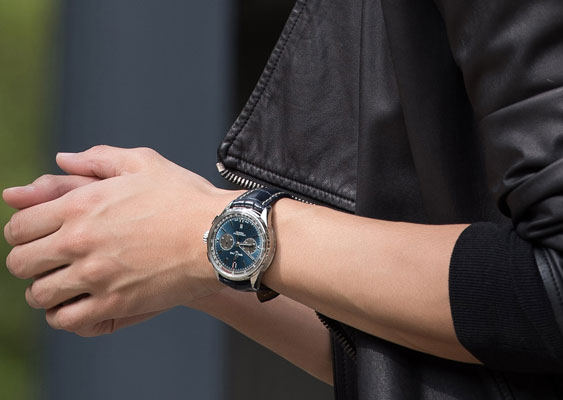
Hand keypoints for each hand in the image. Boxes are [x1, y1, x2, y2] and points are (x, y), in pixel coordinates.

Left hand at [4, 145, 238, 335]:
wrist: (220, 234)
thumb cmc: (185, 198)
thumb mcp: (143, 163)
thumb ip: (97, 159)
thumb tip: (62, 160)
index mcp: (80, 205)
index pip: (18, 226)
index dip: (22, 233)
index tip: (38, 237)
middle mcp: (79, 241)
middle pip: (20, 263)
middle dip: (30, 262)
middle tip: (50, 261)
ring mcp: (96, 276)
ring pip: (38, 294)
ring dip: (46, 290)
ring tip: (64, 285)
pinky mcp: (115, 304)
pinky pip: (67, 320)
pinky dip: (65, 315)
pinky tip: (79, 304)